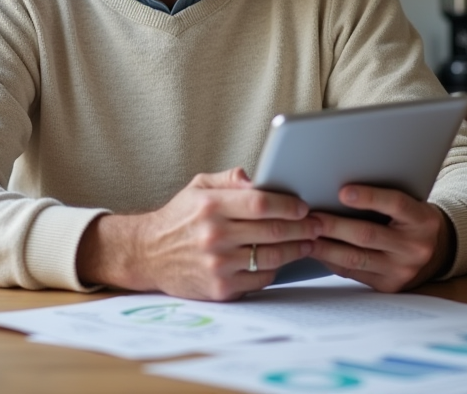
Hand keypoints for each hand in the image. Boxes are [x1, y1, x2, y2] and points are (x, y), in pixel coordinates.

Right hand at [76, 168, 321, 300]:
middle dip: (302, 227)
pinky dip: (276, 269)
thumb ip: (228, 179)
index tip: (304, 205)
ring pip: (272, 256)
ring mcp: (218, 264)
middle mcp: (214, 235)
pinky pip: (260, 278)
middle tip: (319, 224)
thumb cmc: (178, 217)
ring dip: (296, 249)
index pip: (260, 202)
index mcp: (210, 206)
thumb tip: (257, 177)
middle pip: (272, 230)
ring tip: (309, 242)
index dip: (288, 204)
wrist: (148, 254)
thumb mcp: (197, 187)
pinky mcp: (220, 288)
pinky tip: (283, 260)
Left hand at [308, 184, 455, 292]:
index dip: (369, 197)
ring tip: (304, 235)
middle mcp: (415, 247)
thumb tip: (337, 191)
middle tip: (308, 217)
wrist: (435, 252)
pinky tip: (315, 249)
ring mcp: (401, 270)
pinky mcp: (388, 286)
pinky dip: (330, 260)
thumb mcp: (410, 204)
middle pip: (368, 234)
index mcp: (422, 219)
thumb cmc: (411, 220)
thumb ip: (384, 199)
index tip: (342, 191)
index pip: (396, 204)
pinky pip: (353, 272)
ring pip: (355, 258)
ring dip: (325, 246)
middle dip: (333, 225)